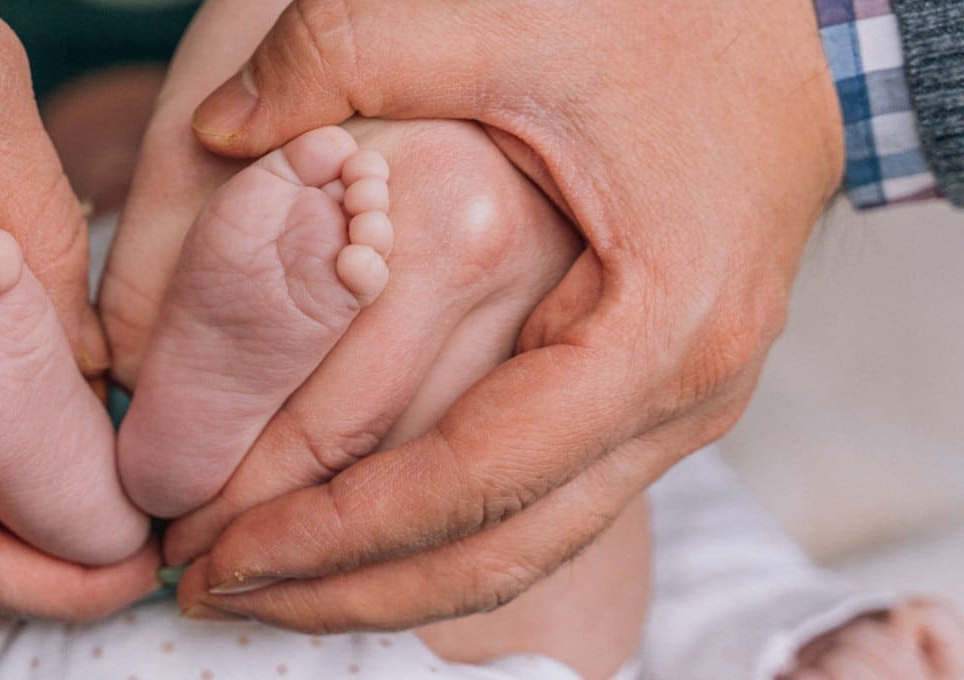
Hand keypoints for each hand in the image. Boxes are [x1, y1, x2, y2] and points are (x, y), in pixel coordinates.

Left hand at [161, 0, 841, 628]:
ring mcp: (676, 405)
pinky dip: (439, 532)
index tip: (219, 552)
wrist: (804, 21)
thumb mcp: (496, 19)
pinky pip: (538, 500)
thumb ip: (342, 56)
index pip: (467, 478)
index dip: (331, 529)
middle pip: (495, 547)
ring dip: (387, 577)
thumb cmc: (669, 15)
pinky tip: (350, 538)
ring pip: (521, 543)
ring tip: (263, 584)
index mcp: (650, 324)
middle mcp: (679, 393)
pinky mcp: (651, 392)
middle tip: (213, 589)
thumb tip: (219, 128)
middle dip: (344, 584)